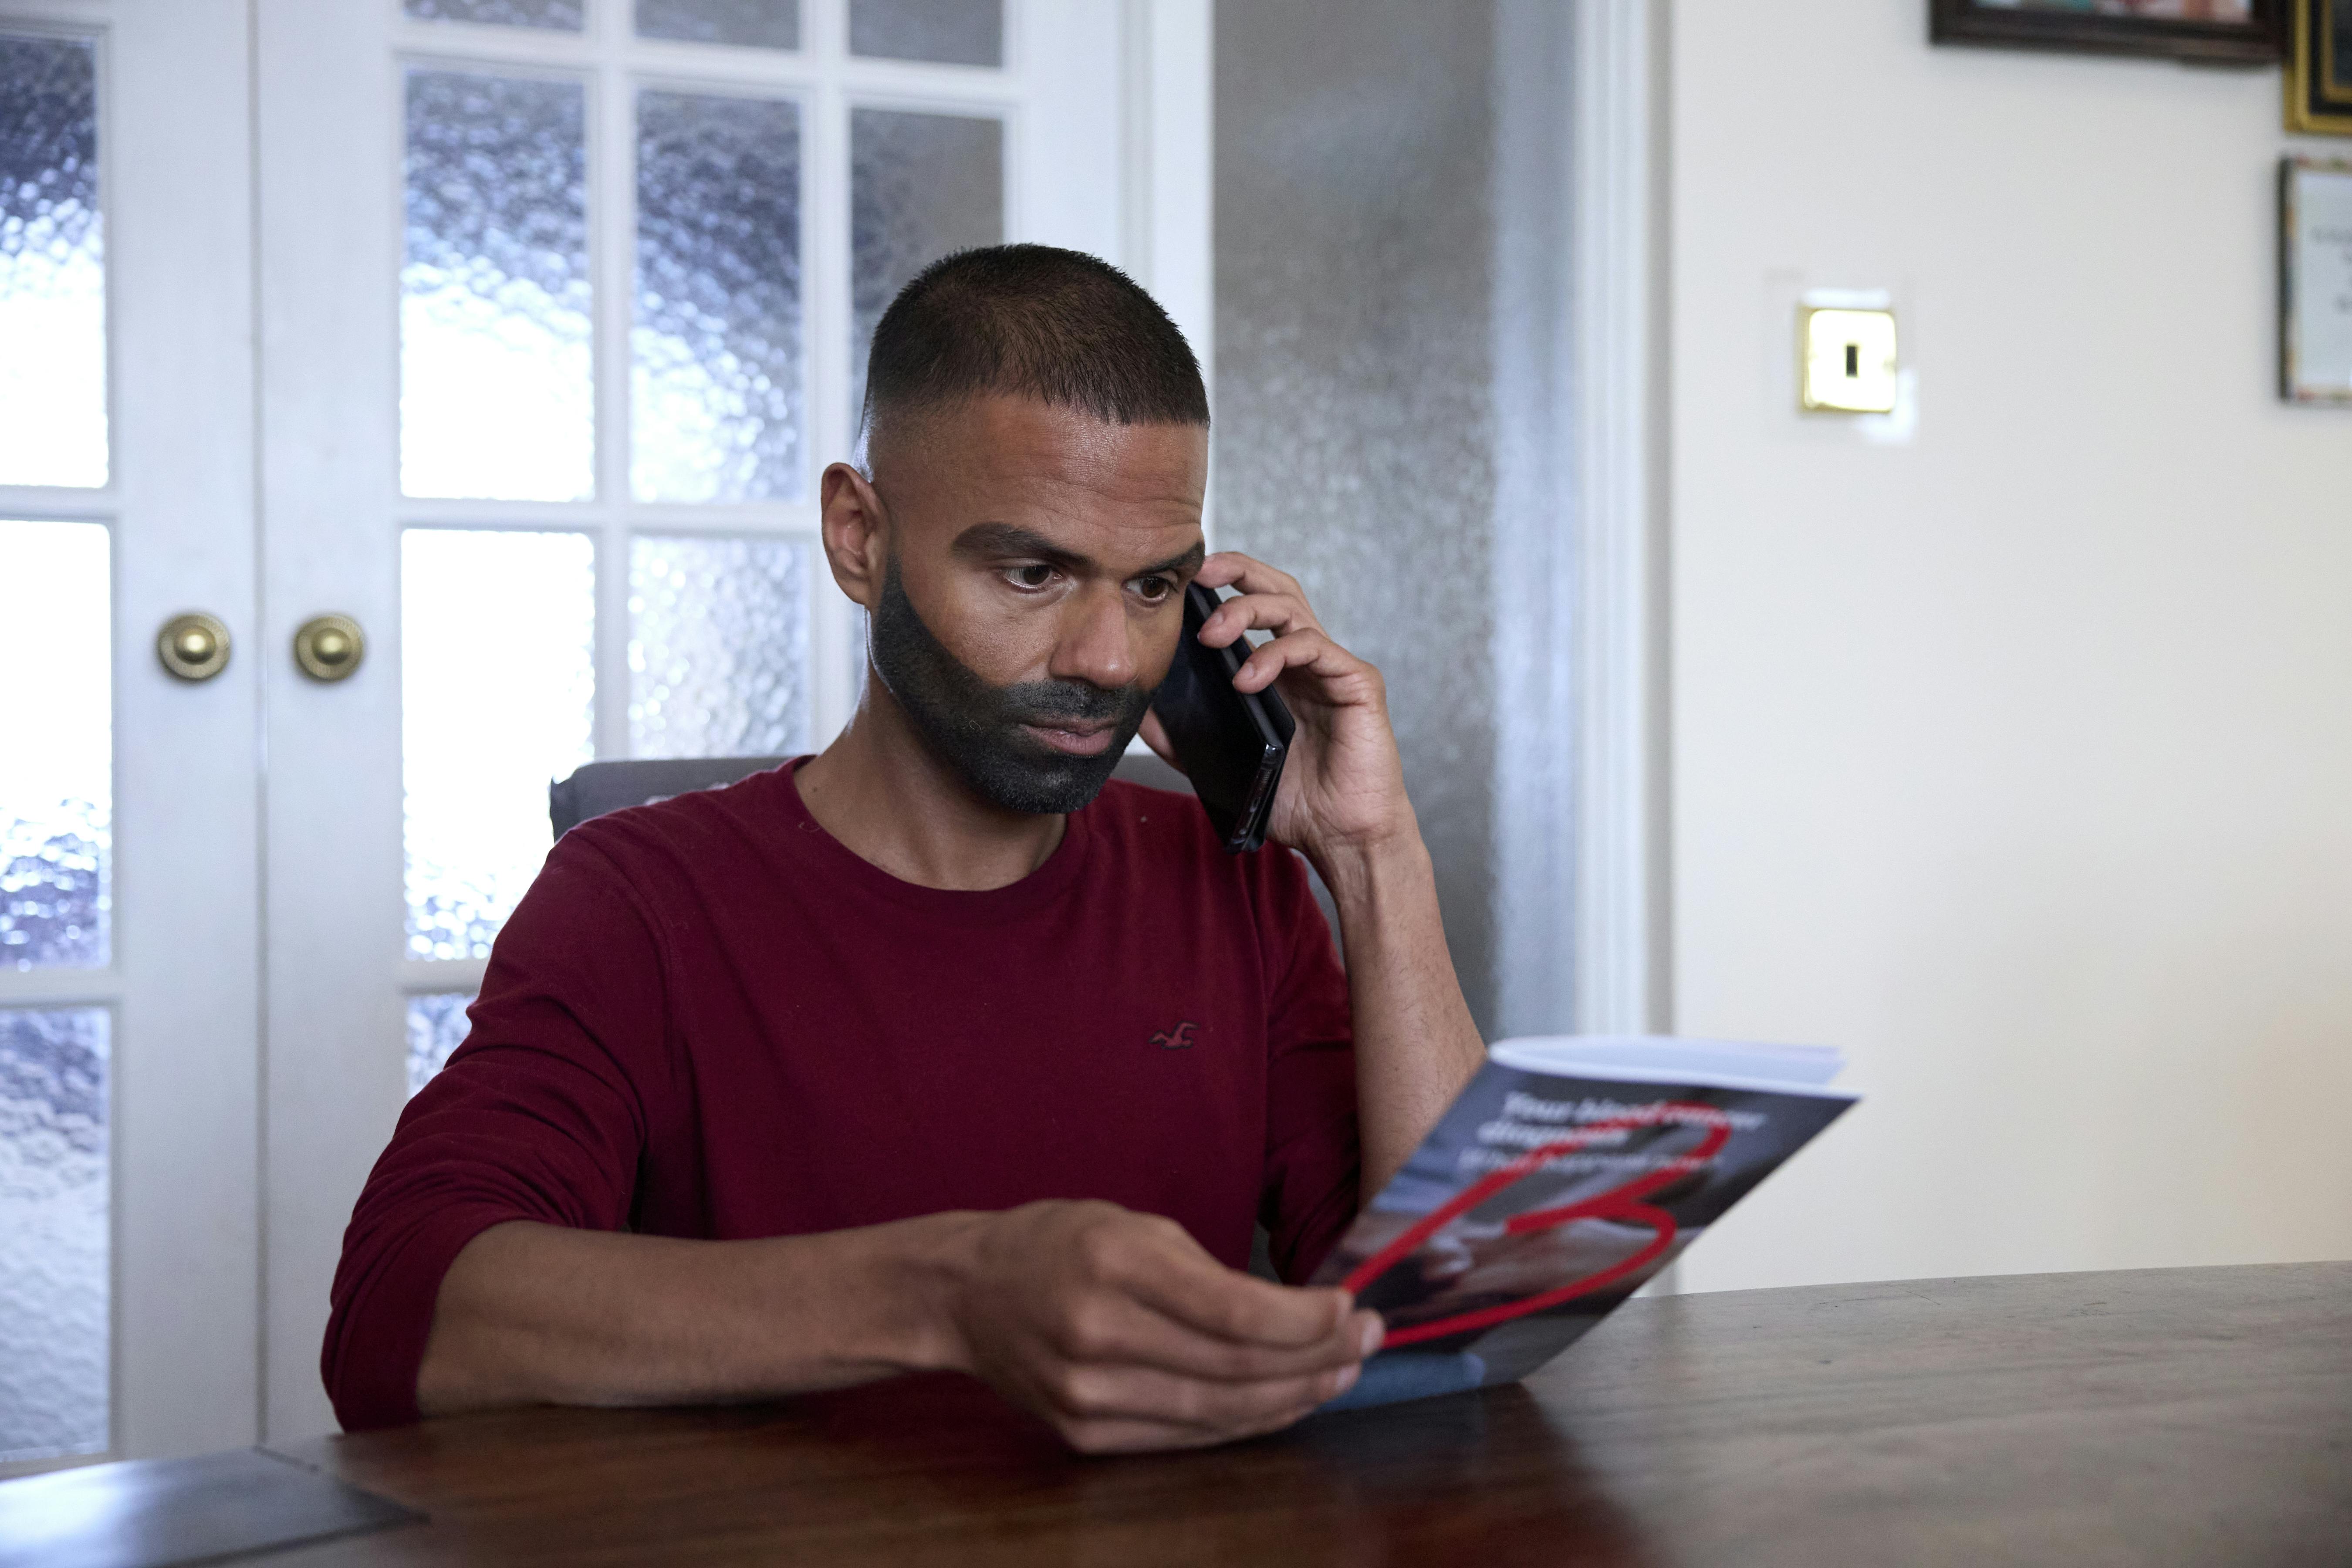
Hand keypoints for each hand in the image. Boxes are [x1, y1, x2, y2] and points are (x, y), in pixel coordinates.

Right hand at [945, 1200, 1383, 1453]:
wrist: (965, 1294)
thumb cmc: (1059, 1243)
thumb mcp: (1134, 1224)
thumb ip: (1209, 1272)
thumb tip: (1298, 1314)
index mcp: (1112, 1263)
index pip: (1232, 1311)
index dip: (1304, 1321)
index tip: (1352, 1309)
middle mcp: (1097, 1333)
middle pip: (1234, 1367)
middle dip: (1316, 1359)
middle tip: (1367, 1343)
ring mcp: (1088, 1394)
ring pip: (1217, 1412)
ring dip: (1292, 1397)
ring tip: (1339, 1375)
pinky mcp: (1084, 1434)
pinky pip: (1185, 1435)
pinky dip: (1243, 1421)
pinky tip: (1283, 1401)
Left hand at [1139, 552, 1409, 862]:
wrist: (1342, 837)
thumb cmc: (1295, 801)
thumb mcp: (1225, 763)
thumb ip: (1186, 738)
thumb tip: (1139, 714)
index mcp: (1278, 671)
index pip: (1253, 605)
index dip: (1224, 582)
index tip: (1184, 581)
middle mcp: (1307, 661)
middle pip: (1276, 590)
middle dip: (1237, 571)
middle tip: (1197, 578)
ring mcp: (1333, 668)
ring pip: (1293, 609)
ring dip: (1246, 611)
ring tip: (1210, 635)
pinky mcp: (1358, 682)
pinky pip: (1315, 648)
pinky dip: (1275, 655)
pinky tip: (1246, 678)